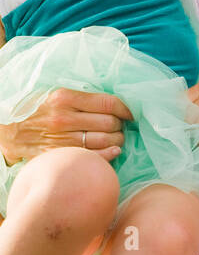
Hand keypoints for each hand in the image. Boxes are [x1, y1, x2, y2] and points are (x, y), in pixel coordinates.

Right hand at [0, 89, 130, 163]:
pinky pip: (93, 158)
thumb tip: (115, 103)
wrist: (7, 131)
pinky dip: (109, 155)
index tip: (130, 113)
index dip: (126, 109)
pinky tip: (113, 151)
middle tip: (119, 126)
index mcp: (64, 98)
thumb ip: (82, 98)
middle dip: (120, 125)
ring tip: (115, 138)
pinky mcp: (58, 157)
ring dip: (117, 140)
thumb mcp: (55, 96)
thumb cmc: (37, 112)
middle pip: (110, 123)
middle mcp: (64, 118)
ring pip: (106, 141)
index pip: (109, 102)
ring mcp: (61, 140)